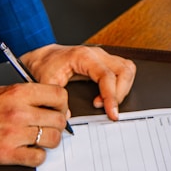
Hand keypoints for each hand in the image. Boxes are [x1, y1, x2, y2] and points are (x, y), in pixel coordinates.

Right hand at [0, 83, 68, 166]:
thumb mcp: (5, 91)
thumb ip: (30, 96)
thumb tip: (57, 107)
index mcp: (18, 93)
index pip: (58, 95)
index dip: (62, 104)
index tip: (58, 110)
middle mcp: (18, 112)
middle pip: (59, 119)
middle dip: (58, 125)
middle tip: (49, 127)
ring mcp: (13, 134)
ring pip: (53, 140)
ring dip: (50, 141)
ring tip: (39, 139)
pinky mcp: (7, 153)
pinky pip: (38, 158)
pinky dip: (37, 156)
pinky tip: (29, 151)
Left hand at [21, 44, 135, 119]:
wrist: (43, 57)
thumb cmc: (45, 66)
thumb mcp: (46, 83)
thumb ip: (56, 99)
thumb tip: (68, 116)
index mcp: (83, 56)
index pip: (107, 75)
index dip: (111, 96)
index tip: (112, 113)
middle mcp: (96, 53)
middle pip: (124, 70)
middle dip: (120, 94)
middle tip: (109, 110)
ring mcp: (102, 56)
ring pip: (127, 69)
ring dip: (123, 88)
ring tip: (108, 103)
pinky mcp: (104, 62)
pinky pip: (123, 70)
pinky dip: (121, 85)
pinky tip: (108, 96)